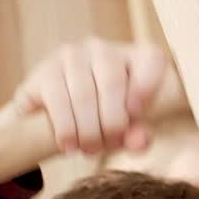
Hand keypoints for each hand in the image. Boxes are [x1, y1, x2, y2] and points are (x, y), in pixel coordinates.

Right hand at [3, 37, 167, 155]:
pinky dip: (66, 128)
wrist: (50, 117)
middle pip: (113, 82)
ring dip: (88, 130)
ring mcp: (71, 55)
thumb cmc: (100, 120)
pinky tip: (69, 144)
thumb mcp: (124, 130)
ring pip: (84, 94)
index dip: (147, 86)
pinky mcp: (45, 70)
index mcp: (133, 58)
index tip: (136, 113)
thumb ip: (137, 136)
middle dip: (112, 123)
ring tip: (89, 149)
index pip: (152, 59)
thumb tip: (140, 141)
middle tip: (107, 146)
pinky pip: (58, 100)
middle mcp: (102, 49)